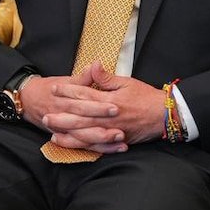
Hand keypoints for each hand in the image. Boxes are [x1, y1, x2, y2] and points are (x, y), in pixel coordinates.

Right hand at [22, 67, 125, 153]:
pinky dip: (99, 149)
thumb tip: (96, 65)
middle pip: (84, 125)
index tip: (116, 107)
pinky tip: (114, 148)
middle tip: (121, 130)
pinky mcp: (67, 138)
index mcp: (65, 101)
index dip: (99, 107)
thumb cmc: (51, 88)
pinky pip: (84, 147)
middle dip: (103, 129)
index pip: (84, 104)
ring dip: (103, 142)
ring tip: (120, 141)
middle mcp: (64, 117)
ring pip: (84, 139)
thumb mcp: (66, 81)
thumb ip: (83, 77)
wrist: (29, 99)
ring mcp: (64, 130)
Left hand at [42, 62, 166, 147]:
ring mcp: (110, 130)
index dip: (68, 91)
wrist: (164, 115)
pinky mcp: (114, 140)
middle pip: (79, 115)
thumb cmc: (146, 97)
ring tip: (51, 129)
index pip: (84, 94)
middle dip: (61, 114)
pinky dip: (79, 144)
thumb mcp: (128, 82)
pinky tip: (68, 142)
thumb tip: (94, 65)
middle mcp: (107, 116)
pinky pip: (93, 144)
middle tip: (45, 113)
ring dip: (65, 131)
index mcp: (109, 99)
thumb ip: (107, 78)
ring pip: (83, 132)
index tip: (55, 88)